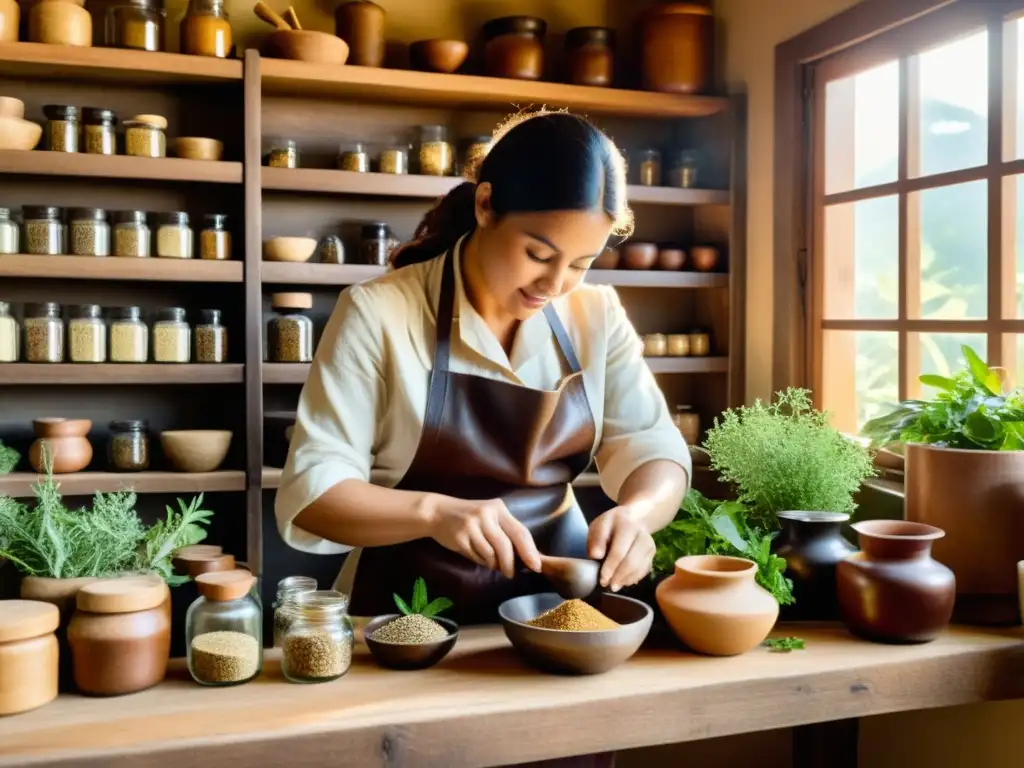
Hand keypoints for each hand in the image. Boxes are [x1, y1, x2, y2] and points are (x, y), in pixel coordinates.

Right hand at [427, 496, 541, 578]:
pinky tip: (476, 555)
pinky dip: (480, 561)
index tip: (536, 566)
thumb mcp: (490, 517)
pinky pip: (476, 557)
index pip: (520, 531)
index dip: (529, 551)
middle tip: (510, 574)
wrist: (438, 512)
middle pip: (505, 545)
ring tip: (490, 562)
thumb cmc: (470, 518)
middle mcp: (486, 514)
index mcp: (499, 508)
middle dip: (510, 564)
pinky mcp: (460, 536)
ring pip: (490, 554)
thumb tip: (526, 557)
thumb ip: (506, 532)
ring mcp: (472, 525)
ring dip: (492, 563)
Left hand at [587, 506, 655, 591]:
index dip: (610, 568)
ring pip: (639, 569)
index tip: (602, 579)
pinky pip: (644, 571)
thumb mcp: (599, 526)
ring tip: (614, 586)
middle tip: (607, 585)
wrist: (633, 519)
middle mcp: (642, 536)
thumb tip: (595, 555)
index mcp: (627, 526)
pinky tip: (623, 582)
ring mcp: (650, 545)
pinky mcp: (653, 554)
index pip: (619, 552)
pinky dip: (633, 579)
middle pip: (631, 562)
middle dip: (618, 577)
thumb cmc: (611, 525)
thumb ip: (596, 540)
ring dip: (626, 580)